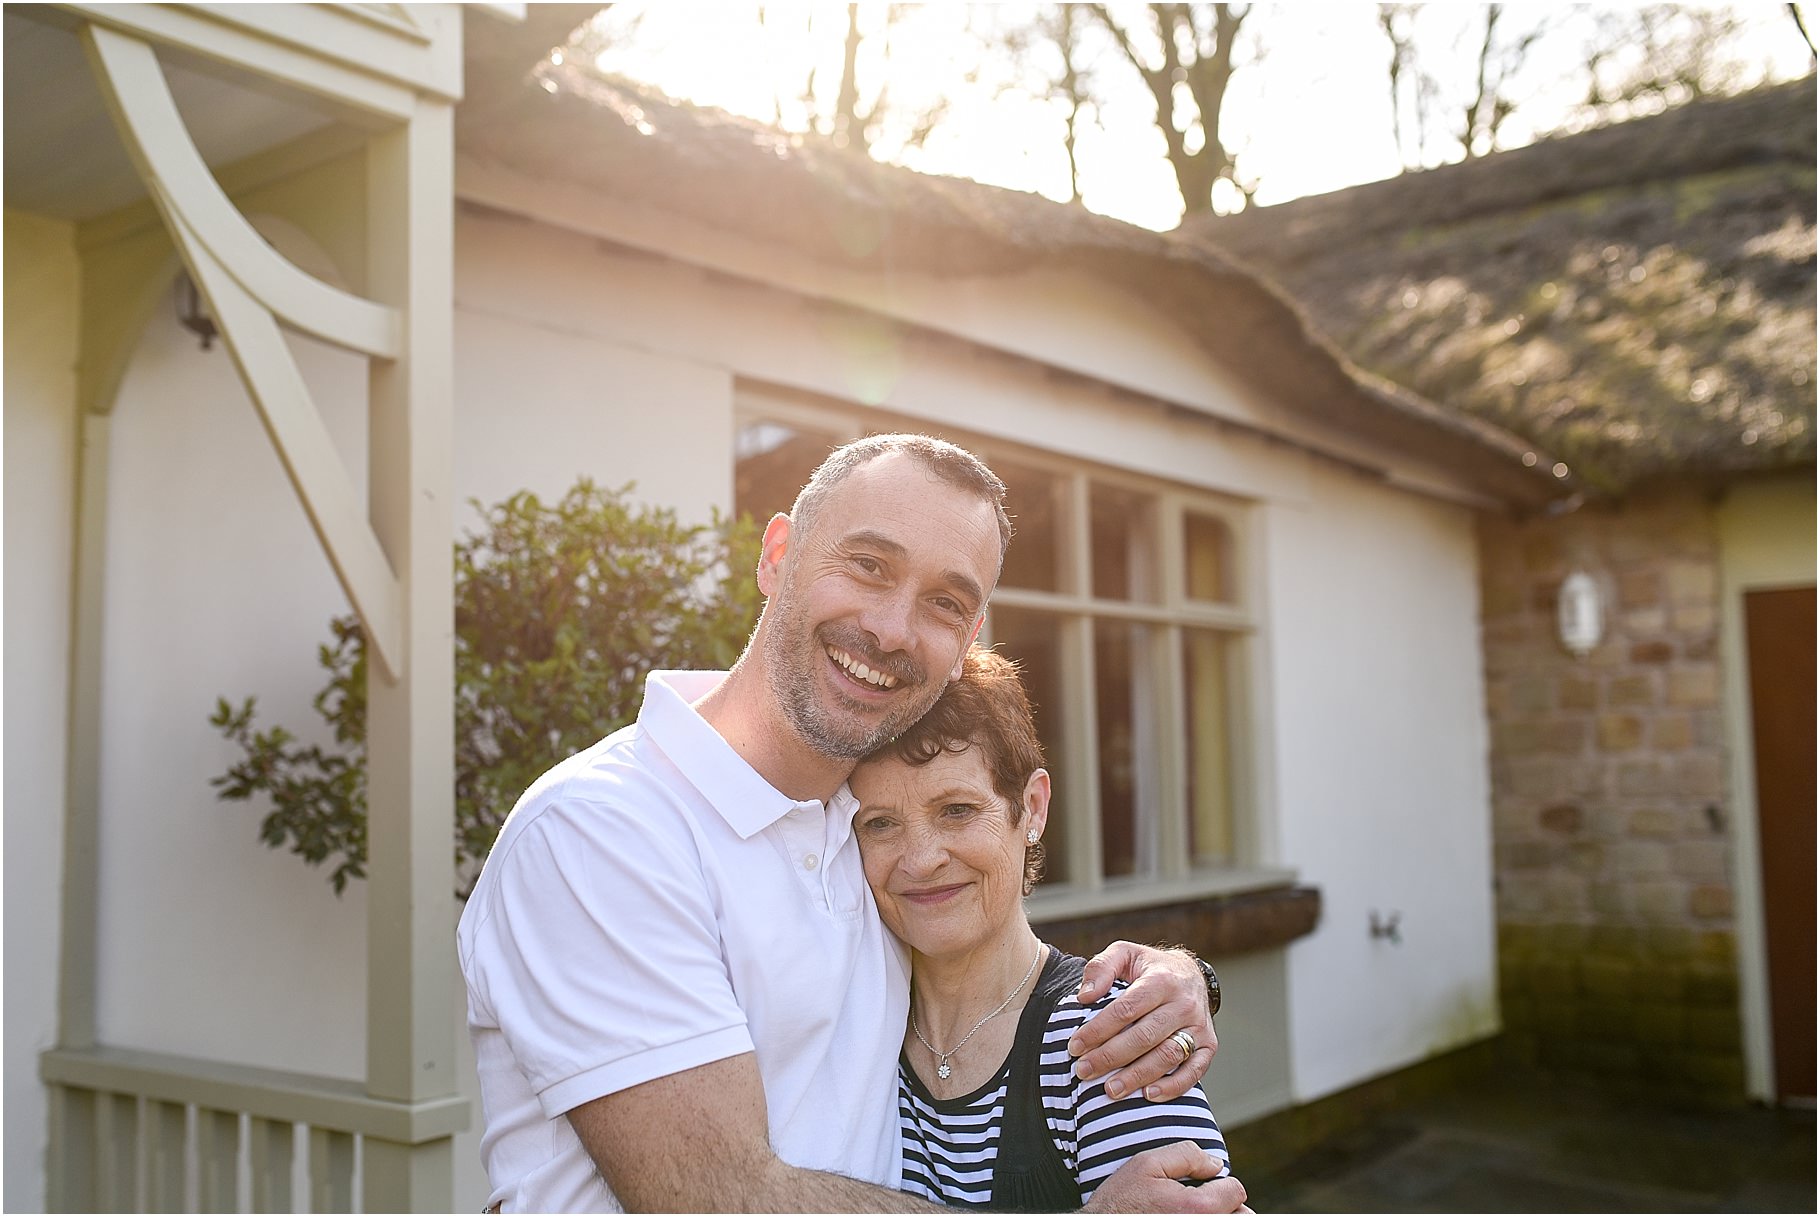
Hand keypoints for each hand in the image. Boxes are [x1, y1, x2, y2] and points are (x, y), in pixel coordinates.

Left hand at [1070, 942, 1216, 1100]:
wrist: (1189, 973)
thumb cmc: (1148, 968)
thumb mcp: (1124, 953)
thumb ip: (1101, 968)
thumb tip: (1084, 996)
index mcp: (1161, 979)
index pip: (1126, 1009)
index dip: (1098, 1030)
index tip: (1076, 1046)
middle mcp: (1183, 1003)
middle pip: (1145, 1036)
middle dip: (1111, 1057)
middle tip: (1084, 1071)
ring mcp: (1199, 1026)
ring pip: (1168, 1056)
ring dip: (1137, 1076)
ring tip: (1111, 1090)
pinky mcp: (1209, 1045)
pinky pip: (1194, 1071)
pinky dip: (1173, 1086)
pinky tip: (1148, 1095)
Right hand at [1082, 1143, 1245, 1212]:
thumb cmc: (1122, 1202)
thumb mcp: (1147, 1164)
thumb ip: (1187, 1155)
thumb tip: (1215, 1164)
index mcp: (1198, 1209)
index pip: (1236, 1190)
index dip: (1220, 1181)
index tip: (1201, 1183)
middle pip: (1242, 1215)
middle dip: (1227, 1204)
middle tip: (1201, 1201)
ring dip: (1220, 1215)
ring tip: (1193, 1212)